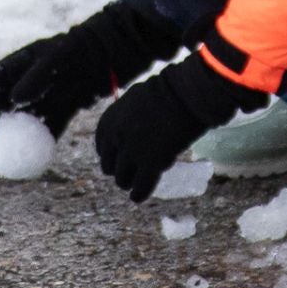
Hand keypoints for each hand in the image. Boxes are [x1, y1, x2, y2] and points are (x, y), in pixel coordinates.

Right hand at [0, 2, 180, 136]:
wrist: (114, 55)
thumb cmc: (83, 49)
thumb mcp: (57, 56)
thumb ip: (36, 76)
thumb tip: (16, 98)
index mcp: (29, 59)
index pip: (2, 73)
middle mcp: (37, 78)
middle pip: (9, 97)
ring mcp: (52, 93)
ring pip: (28, 114)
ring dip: (14, 128)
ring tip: (1, 142)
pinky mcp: (67, 106)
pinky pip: (51, 123)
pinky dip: (42, 136)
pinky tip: (33, 150)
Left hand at [95, 54, 265, 201]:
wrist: (184, 93)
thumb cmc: (168, 91)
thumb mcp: (136, 101)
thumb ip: (127, 119)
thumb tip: (129, 131)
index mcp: (110, 120)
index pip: (102, 147)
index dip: (111, 155)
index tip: (119, 158)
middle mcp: (115, 137)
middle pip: (109, 166)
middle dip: (120, 170)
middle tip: (132, 171)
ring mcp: (132, 151)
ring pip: (122, 179)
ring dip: (130, 182)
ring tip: (138, 182)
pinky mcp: (150, 163)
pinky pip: (140, 186)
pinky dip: (139, 194)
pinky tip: (139, 197)